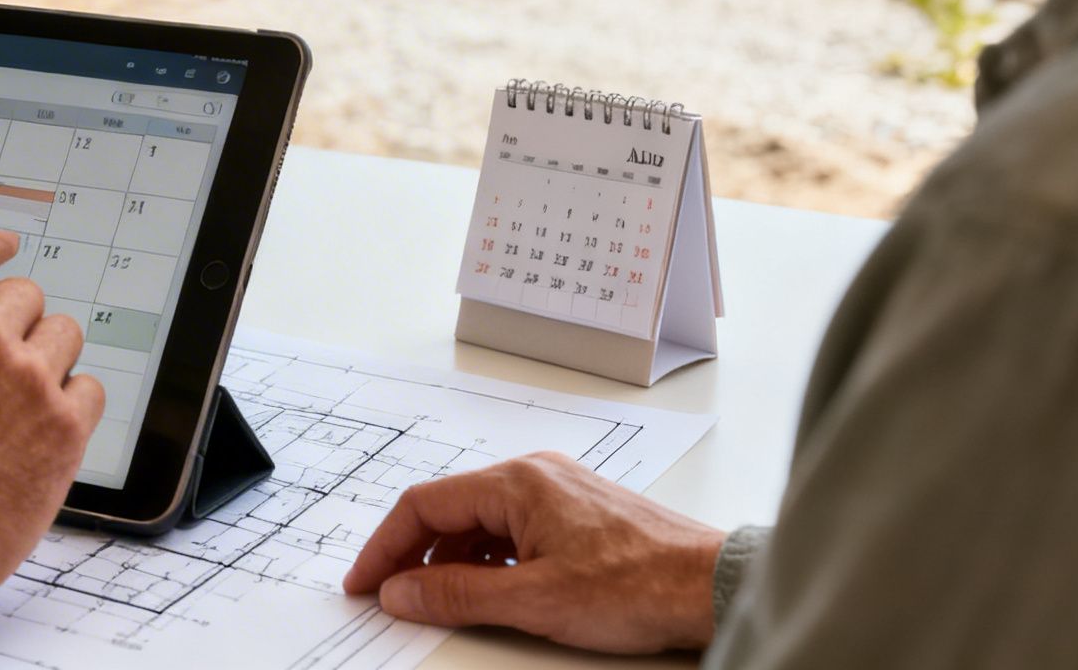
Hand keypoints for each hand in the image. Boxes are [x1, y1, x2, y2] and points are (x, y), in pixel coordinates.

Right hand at [0, 232, 106, 626]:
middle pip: (23, 295)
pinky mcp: (65, 428)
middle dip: (13, 321)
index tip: (7, 243)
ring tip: (23, 398)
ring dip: (46, 356)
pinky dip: (73, 401)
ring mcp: (27, 381)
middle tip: (0, 361)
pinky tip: (46, 426)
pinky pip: (91, 388)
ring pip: (64, 333)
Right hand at [343, 452, 724, 653]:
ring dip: (451, 560)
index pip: (424, 505)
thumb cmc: (640, 584)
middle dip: (414, 555)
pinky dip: (487, 559)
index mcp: (517, 481)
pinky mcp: (578, 514)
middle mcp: (535, 475)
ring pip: (482, 521)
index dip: (385, 547)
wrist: (712, 585)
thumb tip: (401, 592)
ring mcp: (559, 492)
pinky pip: (513, 529)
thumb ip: (458, 595)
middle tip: (392, 597)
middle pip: (450, 510)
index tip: (365, 583)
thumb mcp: (534, 600)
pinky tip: (488, 590)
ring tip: (437, 602)